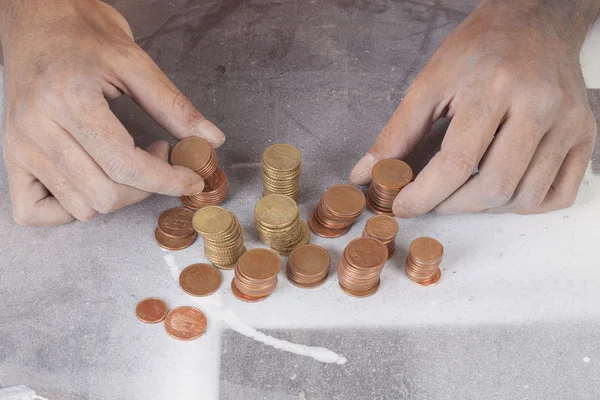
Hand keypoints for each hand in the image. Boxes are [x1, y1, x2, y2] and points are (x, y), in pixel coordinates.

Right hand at [1, 0, 224, 225]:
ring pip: (80, 208)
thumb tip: (211, 139)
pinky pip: (35, 212)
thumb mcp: (135, 62)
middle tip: (158, 156)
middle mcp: (36, 128)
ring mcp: (18, 146)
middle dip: (146, 187)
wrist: (37, 19)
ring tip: (127, 160)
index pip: (125, 164)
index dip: (167, 179)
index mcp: (68, 98)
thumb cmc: (83, 34)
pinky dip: (69, 210)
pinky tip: (91, 181)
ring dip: (116, 195)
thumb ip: (174, 106)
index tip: (192, 178)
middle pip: (104, 195)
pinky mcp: (10, 157)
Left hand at [350, 0, 597, 216]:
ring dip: (484, 207)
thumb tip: (365, 173)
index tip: (402, 206)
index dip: (424, 195)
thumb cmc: (479, 49)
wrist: (535, 20)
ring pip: (524, 197)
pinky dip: (524, 205)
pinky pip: (557, 195)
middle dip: (451, 206)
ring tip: (461, 192)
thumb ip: (397, 132)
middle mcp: (540, 106)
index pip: (457, 162)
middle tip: (430, 201)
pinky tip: (500, 190)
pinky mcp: (586, 135)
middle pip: (494, 187)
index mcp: (494, 88)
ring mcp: (570, 124)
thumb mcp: (430, 81)